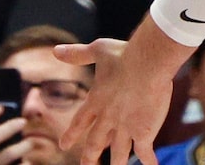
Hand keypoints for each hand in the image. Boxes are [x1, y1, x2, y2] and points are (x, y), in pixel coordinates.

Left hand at [51, 35, 172, 164]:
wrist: (147, 63)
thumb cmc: (123, 54)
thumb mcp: (97, 50)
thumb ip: (77, 54)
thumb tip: (55, 51)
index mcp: (96, 100)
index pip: (80, 122)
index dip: (71, 134)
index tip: (63, 145)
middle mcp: (107, 118)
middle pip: (96, 143)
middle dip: (90, 156)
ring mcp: (125, 127)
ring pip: (118, 153)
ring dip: (117, 163)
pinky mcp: (143, 132)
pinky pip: (144, 152)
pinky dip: (148, 160)